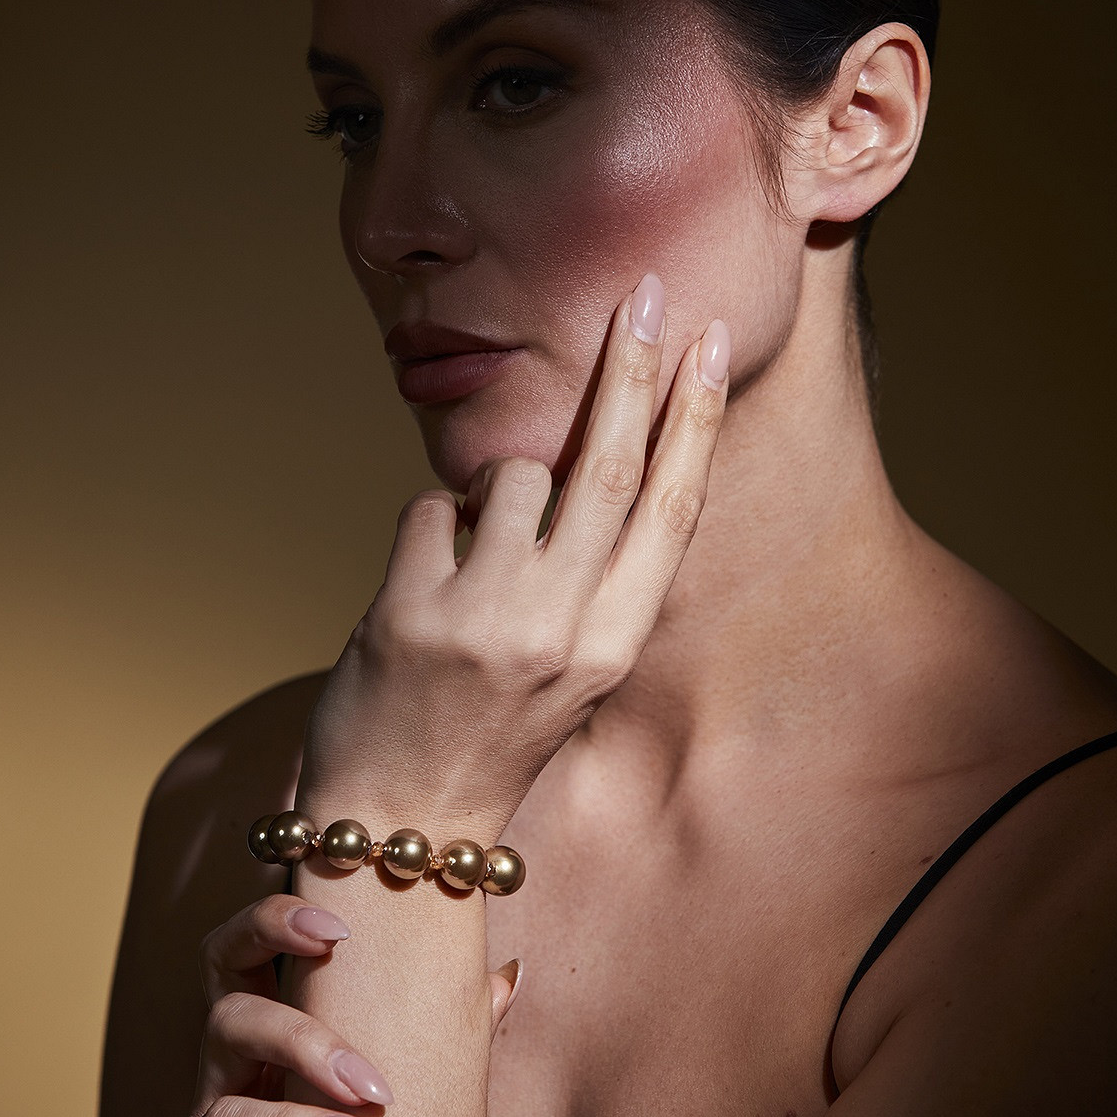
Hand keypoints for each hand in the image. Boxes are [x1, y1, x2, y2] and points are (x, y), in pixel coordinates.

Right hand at [155, 894, 521, 1116]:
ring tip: (374, 1089)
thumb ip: (444, 1026)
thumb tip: (509, 973)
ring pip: (226, 1029)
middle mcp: (235, 1048)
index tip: (342, 921)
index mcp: (278, 1015)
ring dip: (305, 1044)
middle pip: (221, 957)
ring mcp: (209, 1100)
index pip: (261, 935)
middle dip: (268, 930)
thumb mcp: (395, 1078)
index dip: (284, 911)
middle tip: (335, 941)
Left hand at [299, 274, 729, 833]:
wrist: (405, 821)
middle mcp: (565, 628)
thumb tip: (582, 468)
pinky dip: (428, 526)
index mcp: (614, 642)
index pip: (673, 508)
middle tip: (643, 295)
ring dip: (491, 490)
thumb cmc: (491, 730)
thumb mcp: (570, 666)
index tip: (711, 345)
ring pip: (511, 476)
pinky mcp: (413, 614)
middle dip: (634, 369)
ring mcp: (490, 620)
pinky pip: (429, 508)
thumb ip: (588, 578)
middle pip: (612, 466)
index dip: (696, 419)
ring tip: (472, 553)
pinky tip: (422, 585)